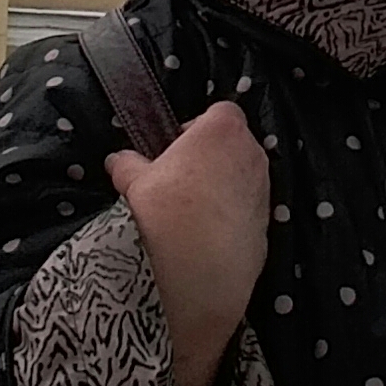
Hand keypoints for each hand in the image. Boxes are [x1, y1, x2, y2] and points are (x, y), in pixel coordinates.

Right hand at [106, 102, 269, 385]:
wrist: (201, 275)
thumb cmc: (168, 214)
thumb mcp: (135, 185)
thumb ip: (127, 165)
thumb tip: (117, 159)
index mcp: (222, 130)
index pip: (219, 111)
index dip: (197, 126)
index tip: (175, 148)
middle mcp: (251, 151)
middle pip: (231, 142)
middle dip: (208, 155)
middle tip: (177, 179)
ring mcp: (264, 185)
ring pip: (241, 173)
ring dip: (220, 184)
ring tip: (189, 211)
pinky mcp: (268, 218)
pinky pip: (247, 204)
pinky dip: (231, 212)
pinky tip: (206, 234)